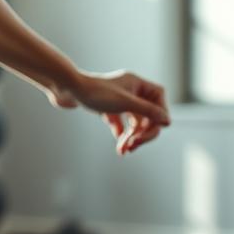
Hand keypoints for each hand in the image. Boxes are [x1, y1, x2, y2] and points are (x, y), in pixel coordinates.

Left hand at [48, 69, 170, 155]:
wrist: (66, 88)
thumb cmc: (94, 92)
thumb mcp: (125, 103)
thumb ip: (147, 112)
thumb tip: (167, 121)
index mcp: (137, 84)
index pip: (158, 100)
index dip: (158, 117)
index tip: (151, 131)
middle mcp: (130, 90)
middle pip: (147, 114)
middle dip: (142, 133)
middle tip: (133, 146)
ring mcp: (118, 99)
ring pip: (134, 121)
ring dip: (131, 137)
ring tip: (123, 150)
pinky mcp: (107, 107)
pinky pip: (121, 123)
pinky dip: (121, 134)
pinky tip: (118, 144)